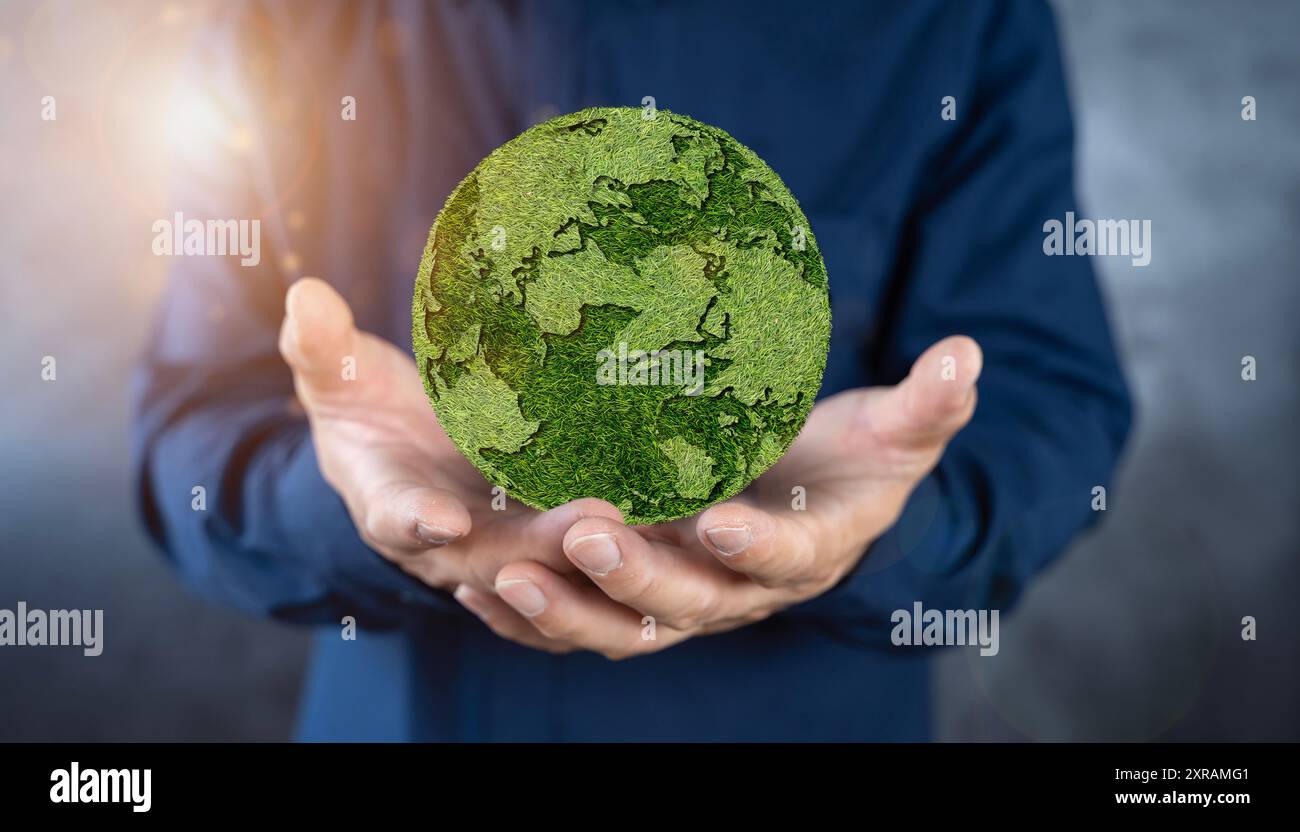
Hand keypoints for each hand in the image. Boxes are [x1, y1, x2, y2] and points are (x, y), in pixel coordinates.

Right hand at [278, 278, 620, 591]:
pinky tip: (672, 521)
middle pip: (489, 555)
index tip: (439, 518)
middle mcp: (448, 541)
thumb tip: (304, 294)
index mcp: (388, 505)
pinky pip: (583, 549)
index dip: (413, 520)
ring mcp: (502, 543)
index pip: (395, 517)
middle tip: (588, 518)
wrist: (405, 445)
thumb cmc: (368, 409)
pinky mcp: (545, 534)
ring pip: (546, 563)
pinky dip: (621, 544)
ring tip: (637, 519)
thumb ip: (324, 347)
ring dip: (587, 550)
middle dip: (535, 545)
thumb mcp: (340, 377)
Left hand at [453, 336, 981, 657]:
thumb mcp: (894, 432)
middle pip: (687, 602)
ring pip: (622, 624)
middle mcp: (738, 592)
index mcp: (805, 555)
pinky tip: (478, 586)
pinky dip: (534, 615)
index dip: (758, 548)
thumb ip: (928, 402)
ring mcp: (682, 597)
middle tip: (589, 533)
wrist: (809, 500)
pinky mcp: (636, 593)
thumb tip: (969, 354)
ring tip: (510, 576)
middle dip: (638, 575)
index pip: (783, 560)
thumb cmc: (852, 461)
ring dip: (569, 607)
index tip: (723, 519)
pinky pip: (582, 617)